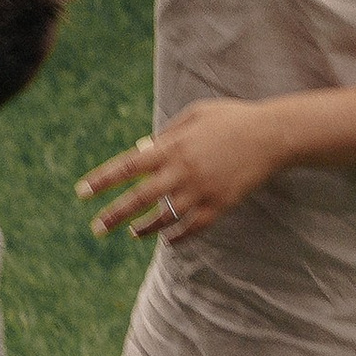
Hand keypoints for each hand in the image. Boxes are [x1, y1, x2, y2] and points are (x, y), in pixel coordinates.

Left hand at [75, 97, 286, 242]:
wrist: (272, 135)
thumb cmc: (231, 119)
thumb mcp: (195, 114)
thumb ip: (167, 133)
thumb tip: (142, 148)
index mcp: (173, 147)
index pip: (128, 167)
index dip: (102, 181)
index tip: (82, 192)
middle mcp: (182, 172)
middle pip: (139, 199)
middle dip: (114, 215)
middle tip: (96, 229)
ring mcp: (202, 191)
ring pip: (165, 218)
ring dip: (145, 229)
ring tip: (131, 233)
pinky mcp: (220, 205)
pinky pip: (193, 228)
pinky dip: (177, 236)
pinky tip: (166, 240)